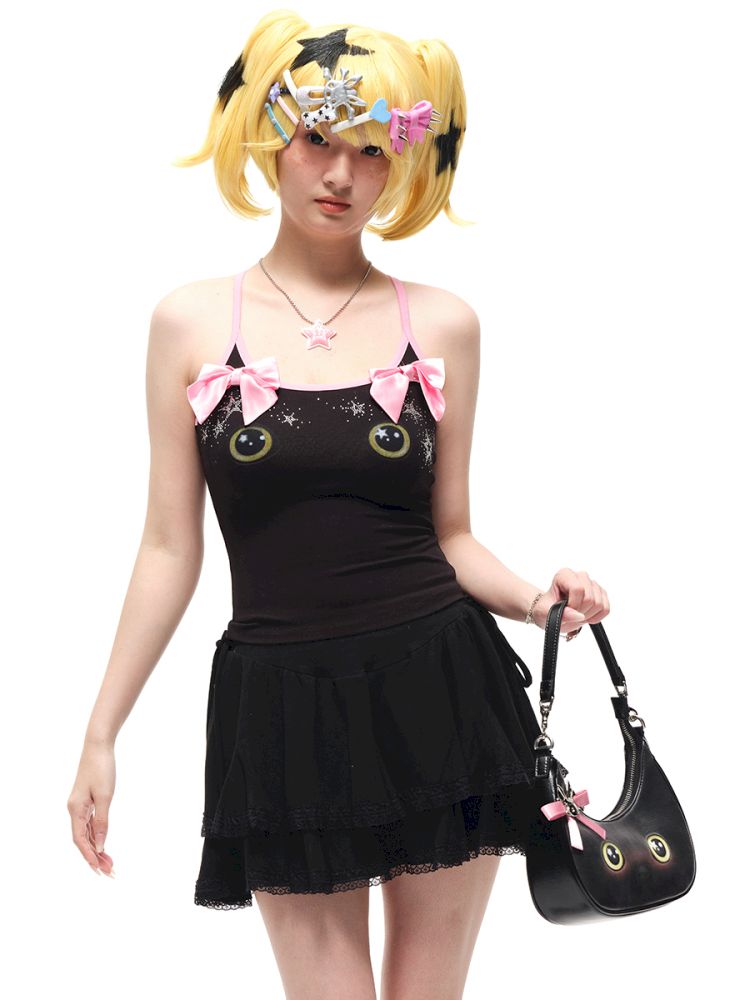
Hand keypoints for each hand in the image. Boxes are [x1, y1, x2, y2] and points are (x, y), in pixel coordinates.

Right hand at [67, 739, 115, 877]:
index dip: (89, 856)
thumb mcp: (105, 797)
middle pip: (82, 840)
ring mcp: (79, 805)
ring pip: (86, 833)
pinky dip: (96, 836)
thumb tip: (100, 845)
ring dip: (97, 848)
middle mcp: (74, 809)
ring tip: (109, 863)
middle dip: (95, 857)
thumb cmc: (102, 769)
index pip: (80, 840)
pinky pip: (89, 824)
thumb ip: (102, 822)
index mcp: (75, 810)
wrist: (98, 746)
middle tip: (110, 871)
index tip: (100, 870)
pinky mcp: (85, 801)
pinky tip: (103, 845)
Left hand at [531, 568, 609, 637]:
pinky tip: (585, 615)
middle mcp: (580, 576)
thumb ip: (560, 614)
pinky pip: (606, 609)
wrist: (553, 613)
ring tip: (576, 614)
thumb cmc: (547, 609)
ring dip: (588, 615)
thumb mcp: (545, 613)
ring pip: (599, 604)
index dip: (573, 605)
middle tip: (570, 614)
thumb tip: (579, 616)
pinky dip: (596, 617)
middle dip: (580, 611)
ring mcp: (593, 584)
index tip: (566, 610)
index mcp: (565, 575)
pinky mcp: (601, 594)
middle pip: (590, 598)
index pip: (578, 589)